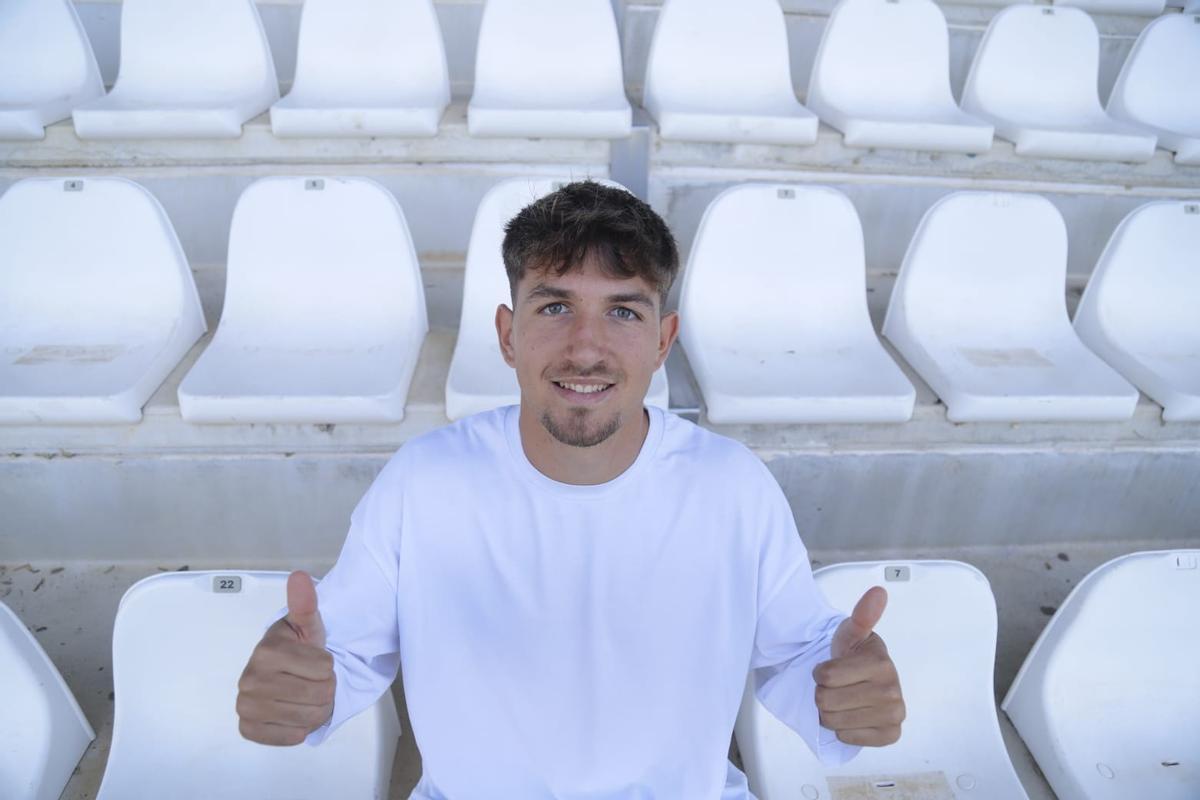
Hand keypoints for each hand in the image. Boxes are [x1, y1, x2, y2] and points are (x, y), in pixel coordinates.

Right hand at [236, 571, 335, 745]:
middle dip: (325, 690)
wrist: (282, 673)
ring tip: (305, 696)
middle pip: (319, 695)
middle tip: (312, 681)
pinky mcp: (247, 728)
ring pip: (308, 719)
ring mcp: (245, 705)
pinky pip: (291, 737)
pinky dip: (299, 729)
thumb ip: (306, 604)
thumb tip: (299, 577)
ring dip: (315, 710)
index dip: (328, 667)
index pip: (326, 669)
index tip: (316, 662)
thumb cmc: (298, 648)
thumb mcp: (307, 624)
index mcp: (266, 651)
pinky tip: (292, 713)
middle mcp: (249, 679)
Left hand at [813, 586, 904, 746]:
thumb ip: (862, 615)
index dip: (820, 672)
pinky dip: (843, 729)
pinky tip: (853, 715)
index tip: (832, 668)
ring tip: (843, 699)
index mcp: (881, 664)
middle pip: (826, 701)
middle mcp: (893, 691)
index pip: (825, 676)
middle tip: (837, 686)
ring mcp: (895, 715)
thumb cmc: (853, 655)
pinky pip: (848, 738)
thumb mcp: (851, 632)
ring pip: (833, 721)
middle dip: (823, 693)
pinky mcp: (890, 735)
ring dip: (830, 712)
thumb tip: (878, 592)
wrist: (865, 679)